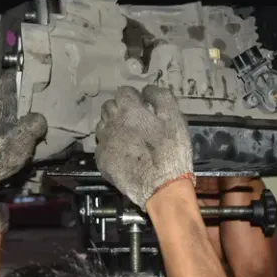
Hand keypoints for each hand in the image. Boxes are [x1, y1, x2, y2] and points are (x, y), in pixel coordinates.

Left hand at [0, 70, 47, 186]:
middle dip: (24, 95)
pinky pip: (4, 120)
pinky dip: (15, 122)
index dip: (23, 75)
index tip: (38, 77)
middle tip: (42, 97)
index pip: (9, 78)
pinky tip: (25, 130)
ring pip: (7, 108)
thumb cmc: (0, 151)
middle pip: (8, 93)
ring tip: (37, 114)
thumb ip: (36, 122)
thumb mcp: (25, 135)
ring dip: (20, 111)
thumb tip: (39, 118)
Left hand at [95, 85, 193, 209]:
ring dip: (113, 126)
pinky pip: (102, 146)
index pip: (123, 91)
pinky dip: (110, 146)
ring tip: (128, 137)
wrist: (161, 187)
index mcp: (129, 109)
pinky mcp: (101, 160)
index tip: (142, 105)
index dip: (134, 97)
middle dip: (120, 109)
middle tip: (135, 121)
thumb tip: (147, 90)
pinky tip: (124, 154)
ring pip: (102, 125)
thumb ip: (160, 97)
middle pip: (109, 106)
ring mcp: (104, 142)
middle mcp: (111, 122)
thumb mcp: (175, 118)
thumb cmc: (171, 150)